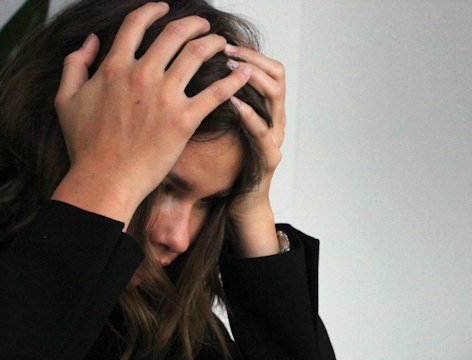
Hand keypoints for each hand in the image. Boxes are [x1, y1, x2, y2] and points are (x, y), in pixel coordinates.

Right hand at [51, 2, 252, 228]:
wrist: (104, 180)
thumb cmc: (85, 145)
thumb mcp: (66, 99)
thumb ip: (75, 64)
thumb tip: (90, 41)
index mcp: (114, 67)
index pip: (136, 24)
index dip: (152, 10)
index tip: (163, 8)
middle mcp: (142, 75)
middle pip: (174, 33)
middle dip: (193, 24)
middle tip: (203, 25)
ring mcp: (165, 97)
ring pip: (197, 54)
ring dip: (213, 43)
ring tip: (222, 43)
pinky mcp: (184, 120)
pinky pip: (216, 92)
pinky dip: (233, 79)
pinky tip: (244, 72)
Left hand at [224, 44, 285, 256]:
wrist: (240, 205)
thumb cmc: (228, 166)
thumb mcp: (223, 127)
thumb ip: (218, 102)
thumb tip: (194, 73)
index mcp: (266, 109)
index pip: (269, 68)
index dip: (250, 52)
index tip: (226, 42)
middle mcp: (276, 120)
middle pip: (277, 75)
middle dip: (251, 58)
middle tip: (227, 49)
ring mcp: (275, 138)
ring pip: (275, 97)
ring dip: (252, 78)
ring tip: (229, 68)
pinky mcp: (269, 158)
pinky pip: (263, 132)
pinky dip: (248, 114)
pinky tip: (232, 102)